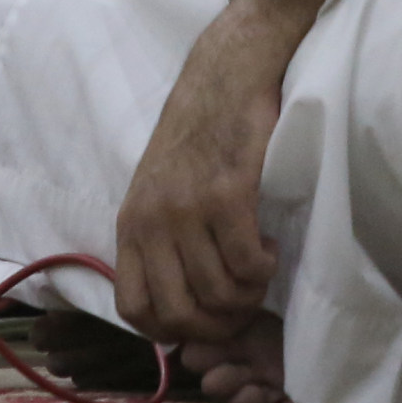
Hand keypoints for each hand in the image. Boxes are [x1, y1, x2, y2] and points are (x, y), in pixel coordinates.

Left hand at [115, 0, 325, 343]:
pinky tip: (270, 247)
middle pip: (179, 313)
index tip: (203, 318)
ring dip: (248, 294)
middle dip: (218, 323)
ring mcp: (187, 208)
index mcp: (131, 223)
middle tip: (244, 304)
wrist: (227, 73)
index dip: (171, 329)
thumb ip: (161, 240)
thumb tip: (177, 306)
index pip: (133, 309)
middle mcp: (152, 221)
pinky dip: (264, 268)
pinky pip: (246, 264)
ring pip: (218, 293)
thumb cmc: (200, 133)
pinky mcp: (226, 193)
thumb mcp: (160, 189)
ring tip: (260, 270)